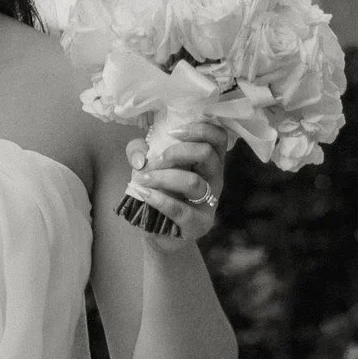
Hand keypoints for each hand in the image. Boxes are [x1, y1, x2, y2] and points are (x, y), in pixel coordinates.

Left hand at [123, 107, 231, 245]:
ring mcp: (210, 202)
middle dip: (176, 152)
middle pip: (207, 153)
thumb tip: (140, 158)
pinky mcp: (199, 223)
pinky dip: (159, 200)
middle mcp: (214, 178)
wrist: (157, 229)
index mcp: (208, 160)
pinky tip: (144, 194)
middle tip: (155, 160)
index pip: (219, 136)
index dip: (199, 129)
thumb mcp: (147, 164)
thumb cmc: (158, 189)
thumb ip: (139, 150)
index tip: (173, 132)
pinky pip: (181, 210)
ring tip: (142, 179)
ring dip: (162, 177)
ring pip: (193, 182)